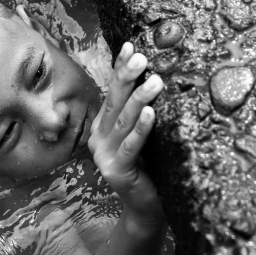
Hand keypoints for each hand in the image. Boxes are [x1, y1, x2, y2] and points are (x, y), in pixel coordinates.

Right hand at [87, 42, 164, 222]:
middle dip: (128, 76)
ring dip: (140, 98)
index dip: (119, 68)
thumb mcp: (142, 136)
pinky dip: (141, 129)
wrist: (146, 209)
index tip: (130, 45)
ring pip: (123, 121)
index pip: (112, 91)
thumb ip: (141, 113)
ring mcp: (104, 155)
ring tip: (155, 80)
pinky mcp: (116, 171)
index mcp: (102, 126)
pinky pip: (131, 146)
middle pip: (115, 101)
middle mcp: (98, 138)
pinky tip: (151, 113)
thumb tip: (157, 76)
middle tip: (141, 56)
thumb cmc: (150, 168)